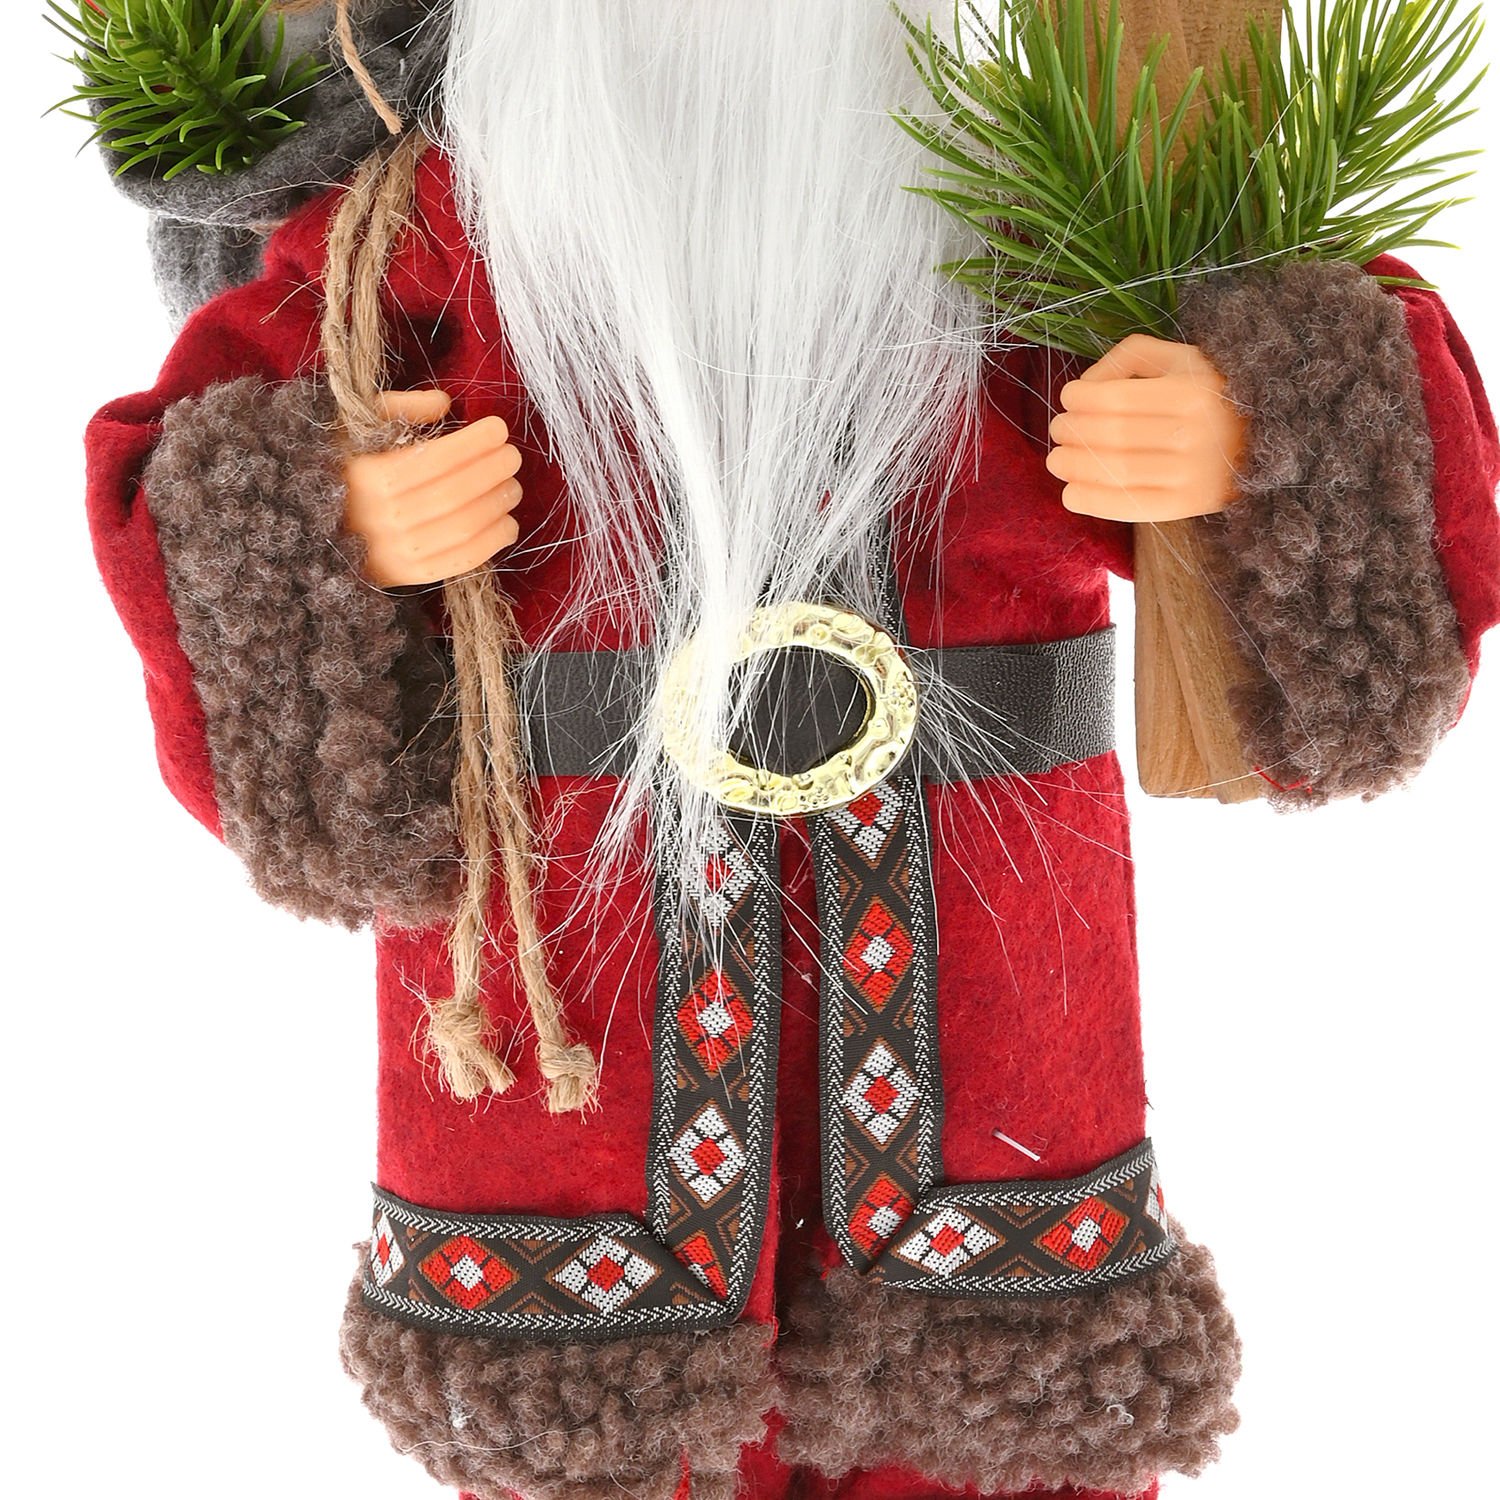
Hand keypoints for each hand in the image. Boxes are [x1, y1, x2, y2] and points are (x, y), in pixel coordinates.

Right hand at [343, 390, 522, 586]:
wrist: (307, 527)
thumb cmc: (338, 466)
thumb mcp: (352, 425)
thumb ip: (398, 408)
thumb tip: (444, 403)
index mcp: (367, 476)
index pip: (437, 459)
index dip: (475, 444)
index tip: (498, 429)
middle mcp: (382, 517)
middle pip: (455, 494)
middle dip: (492, 472)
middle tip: (512, 457)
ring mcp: (396, 551)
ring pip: (462, 528)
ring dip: (497, 505)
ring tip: (512, 488)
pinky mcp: (408, 576)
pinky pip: (461, 561)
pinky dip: (492, 542)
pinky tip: (507, 523)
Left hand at [1045, 334, 1248, 521]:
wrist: (1263, 439)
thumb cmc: (1208, 393)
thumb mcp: (1178, 358)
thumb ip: (1128, 356)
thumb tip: (1085, 385)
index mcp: (1192, 392)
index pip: (1117, 398)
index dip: (1080, 400)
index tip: (1068, 399)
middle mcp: (1195, 434)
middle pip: (1112, 436)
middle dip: (1072, 433)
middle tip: (1059, 431)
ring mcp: (1193, 474)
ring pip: (1117, 472)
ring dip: (1075, 467)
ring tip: (1058, 460)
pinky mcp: (1187, 505)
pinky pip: (1130, 506)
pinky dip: (1092, 501)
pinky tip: (1070, 493)